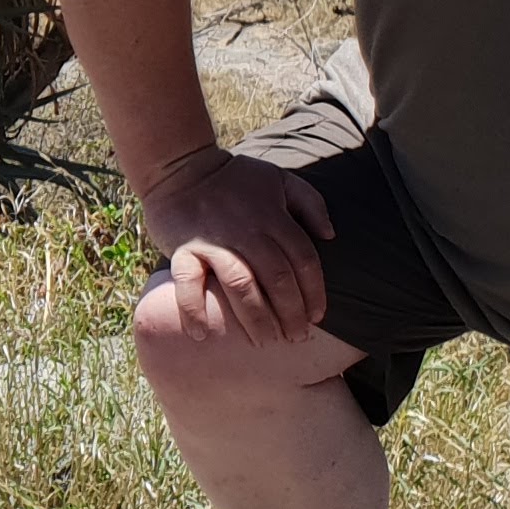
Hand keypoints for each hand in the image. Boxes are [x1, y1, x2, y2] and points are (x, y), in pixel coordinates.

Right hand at [142, 151, 334, 349]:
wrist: (179, 166)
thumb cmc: (233, 178)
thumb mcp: (279, 179)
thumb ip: (310, 203)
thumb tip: (330, 236)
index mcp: (272, 217)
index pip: (303, 259)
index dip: (314, 291)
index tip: (318, 317)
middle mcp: (246, 231)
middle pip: (277, 277)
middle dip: (291, 312)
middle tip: (296, 338)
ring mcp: (213, 242)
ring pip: (241, 285)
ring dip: (255, 318)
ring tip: (265, 343)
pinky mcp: (183, 249)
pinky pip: (188, 282)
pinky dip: (194, 309)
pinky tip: (202, 334)